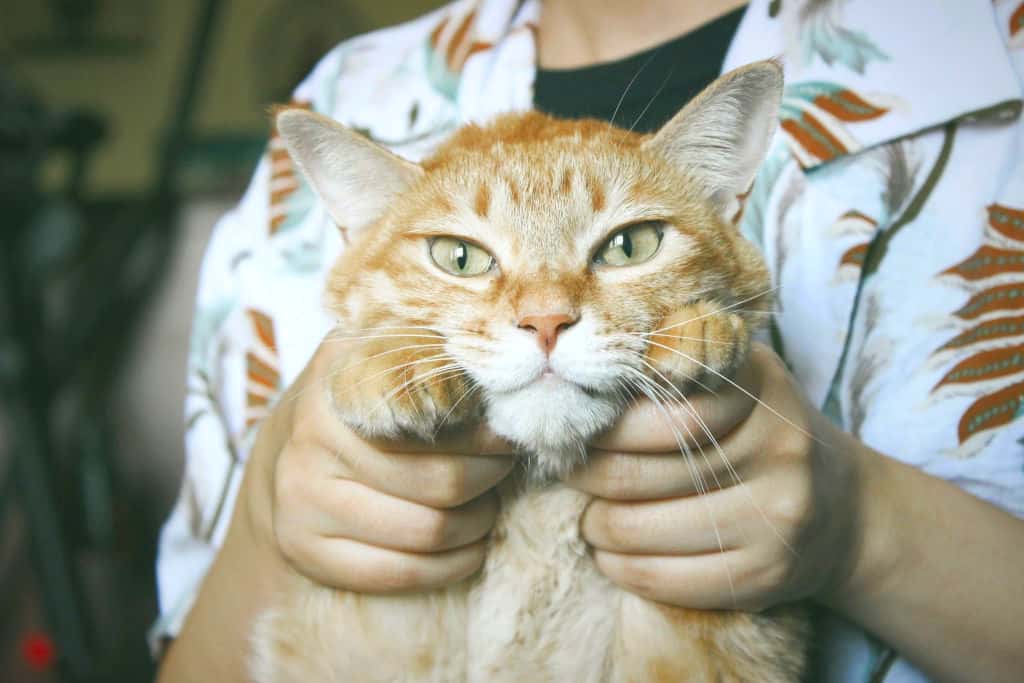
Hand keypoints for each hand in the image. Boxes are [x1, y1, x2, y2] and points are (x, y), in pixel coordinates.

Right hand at [242, 336, 515, 592]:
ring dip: (477, 524)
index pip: (436, 417)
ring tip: (488, 507)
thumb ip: (427, 352)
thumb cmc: (358, 409)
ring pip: (427, 530)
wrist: (283, 461)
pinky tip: (469, 548)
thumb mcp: (379, 361)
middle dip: (489, 478)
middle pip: (440, 481)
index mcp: (340, 381)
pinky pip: (399, 572)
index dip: (486, 432)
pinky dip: (452, 565)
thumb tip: (500, 345)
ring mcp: (302, 499)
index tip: (510, 434)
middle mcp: (313, 438)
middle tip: (505, 471)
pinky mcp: (304, 549)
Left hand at [570, 342, 866, 610]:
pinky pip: (666, 579)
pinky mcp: (766, 576)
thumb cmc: (757, 435)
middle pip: (644, 469)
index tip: (575, 425)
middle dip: (587, 473)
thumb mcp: (734, 381)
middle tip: (565, 471)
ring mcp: (778, 517)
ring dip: (596, 525)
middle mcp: (779, 449)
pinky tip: (610, 554)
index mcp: (762, 386)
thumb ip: (674, 366)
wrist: (842, 511)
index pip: (662, 406)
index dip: (605, 424)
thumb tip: (576, 375)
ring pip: (644, 527)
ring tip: (588, 517)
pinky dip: (620, 568)